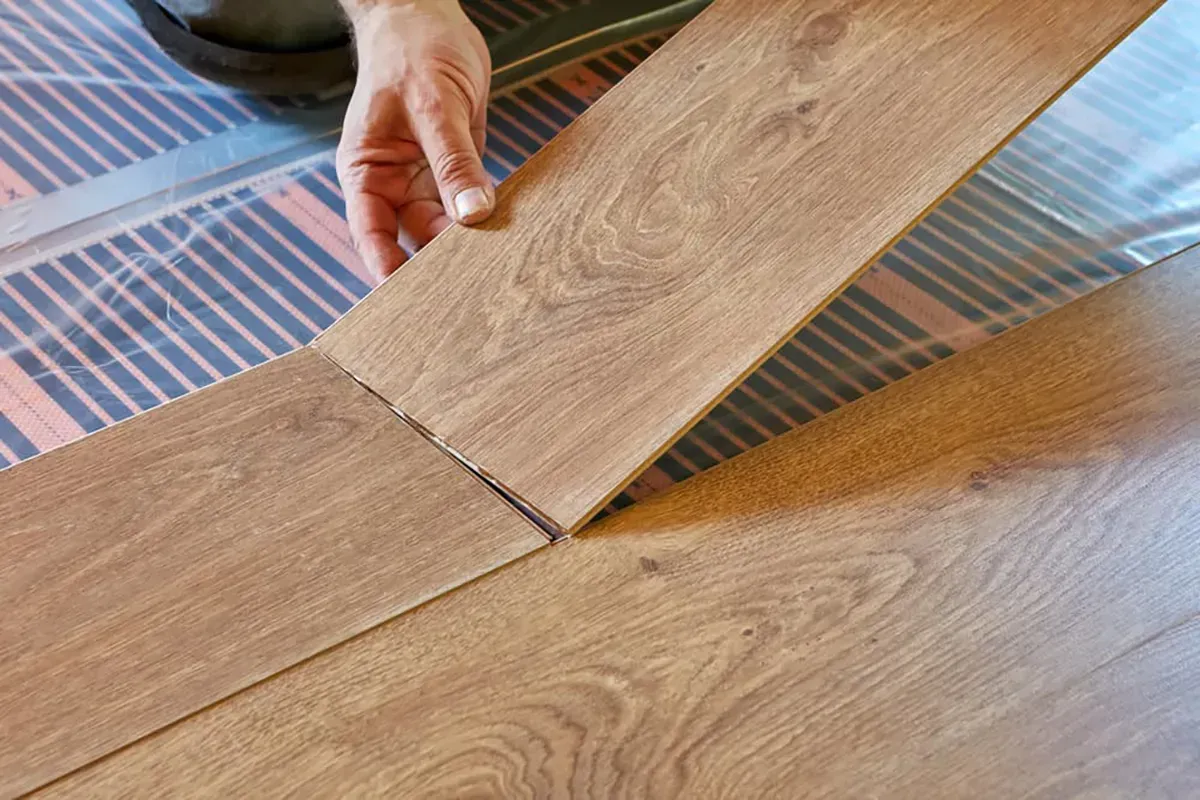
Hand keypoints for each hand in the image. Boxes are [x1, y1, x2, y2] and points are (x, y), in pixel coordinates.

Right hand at [337, 0, 492, 281]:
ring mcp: (425, 179)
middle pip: (412, 239)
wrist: (428, 17)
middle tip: (468, 297)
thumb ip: (453, 162)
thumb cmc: (412, 51)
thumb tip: (472, 215)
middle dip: (437, 264)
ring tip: (497, 272)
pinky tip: (510, 238)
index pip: (370, 233)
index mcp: (366, 170)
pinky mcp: (455, 171)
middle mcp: (393, 182)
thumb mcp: (433, 106)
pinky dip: (487, 219)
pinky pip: (470, 204)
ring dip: (469, 244)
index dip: (387, 269)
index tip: (408, 302)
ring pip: (446, 227)